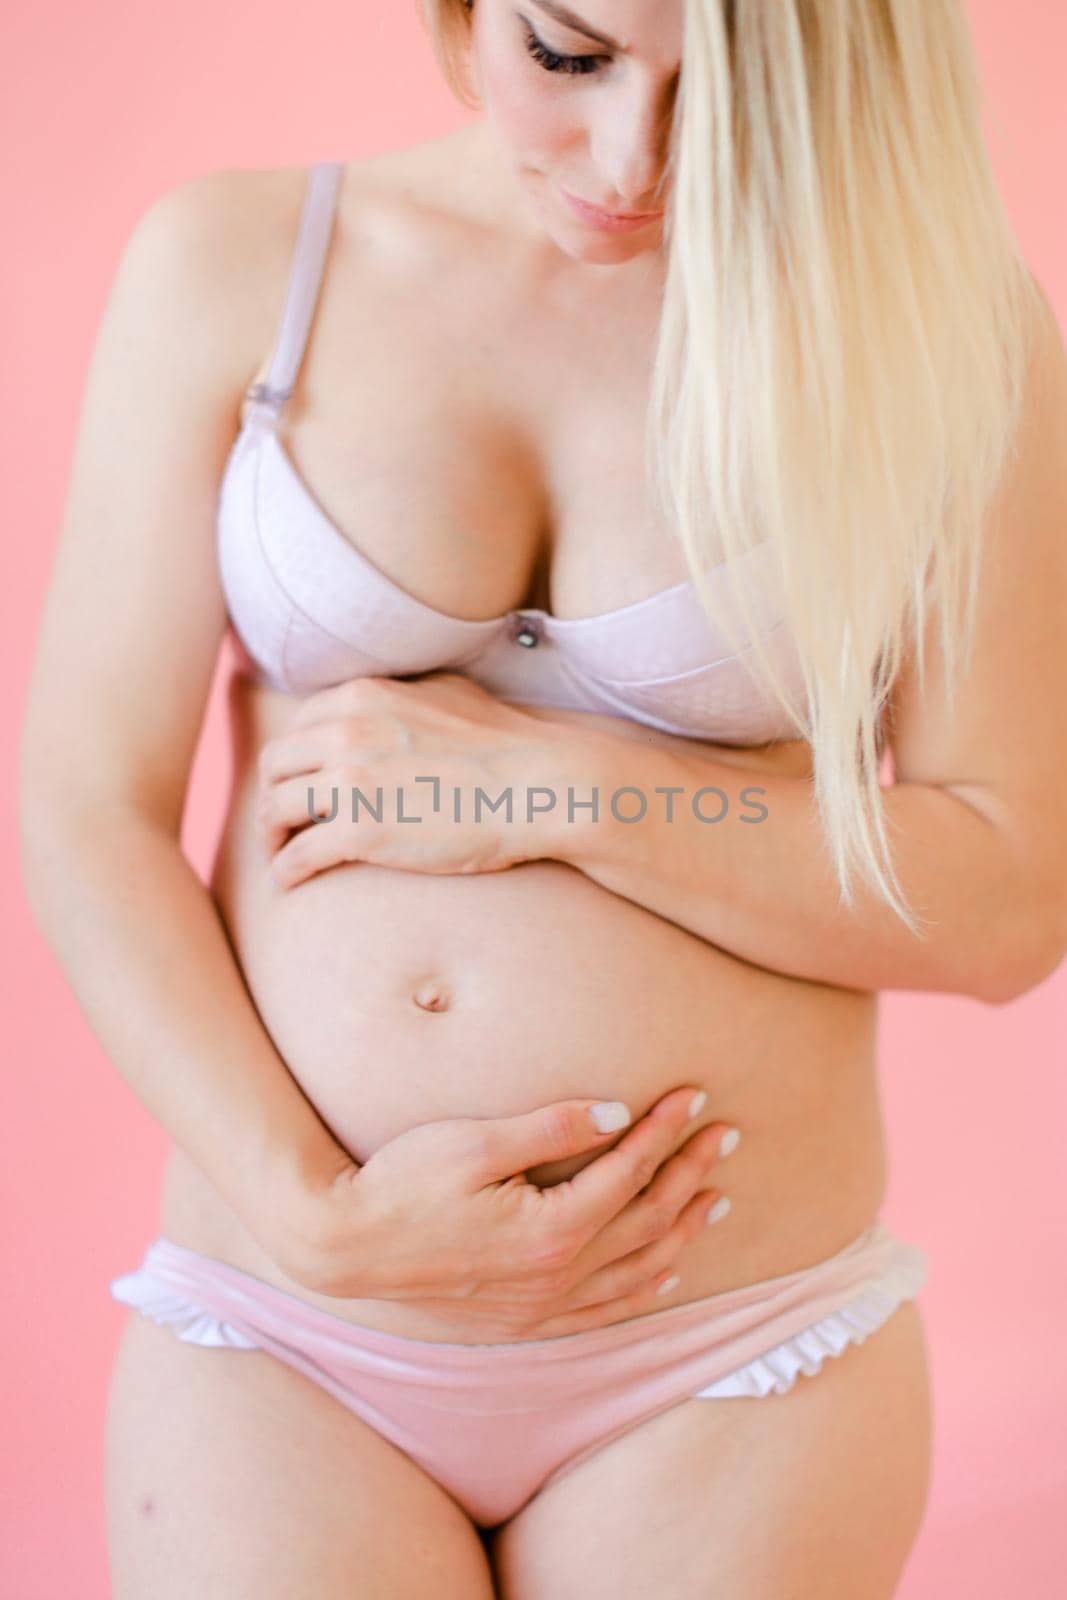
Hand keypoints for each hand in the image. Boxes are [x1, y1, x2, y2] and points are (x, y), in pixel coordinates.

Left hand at [254, 672, 573, 887]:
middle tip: (281, 823)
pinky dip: (285, 872)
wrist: (536, 785)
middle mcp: (345, 731)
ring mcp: (349, 781)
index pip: (297, 727)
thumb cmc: (505, 744)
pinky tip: (288, 884)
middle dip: (273, 794)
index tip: (299, 784)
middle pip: (276, 765)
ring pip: (275, 808)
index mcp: (362, 697)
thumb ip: (405, 694)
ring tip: (280, 856)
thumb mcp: (447, 692)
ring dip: (271, 836)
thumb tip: (393, 701)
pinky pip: (298, 855)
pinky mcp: (359, 831)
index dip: (292, 760)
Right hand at [275, 1086, 739, 1339]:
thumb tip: (617, 1113)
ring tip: (718, 1200)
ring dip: (683, 1232)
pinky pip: (604, 1310)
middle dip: (691, 1175)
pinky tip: (665, 1271)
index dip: (665, 1133)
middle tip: (725, 1137)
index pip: (629, 1174)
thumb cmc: (401, 1182)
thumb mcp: (473, 1142)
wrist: (345, 1246)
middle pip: (647, 1222)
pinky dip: (644, 1287)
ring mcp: (542, 1305)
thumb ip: (550, 1128)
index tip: (695, 1096)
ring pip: (637, 1270)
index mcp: (551, 1230)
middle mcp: (557, 1276)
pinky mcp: (523, 1320)